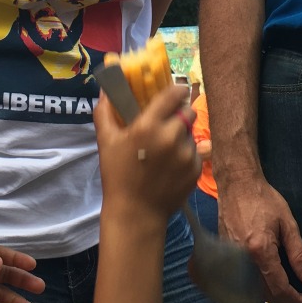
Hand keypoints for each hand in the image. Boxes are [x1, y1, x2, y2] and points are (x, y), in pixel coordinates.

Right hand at [95, 86, 199, 220]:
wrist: (136, 213)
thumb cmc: (117, 175)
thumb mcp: (106, 141)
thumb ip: (105, 111)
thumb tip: (105, 89)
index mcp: (149, 126)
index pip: (174, 94)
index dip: (177, 90)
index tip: (175, 93)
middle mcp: (171, 136)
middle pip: (188, 111)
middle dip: (179, 114)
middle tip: (168, 123)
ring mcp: (186, 154)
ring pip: (191, 132)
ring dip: (182, 135)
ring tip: (166, 149)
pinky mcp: (196, 169)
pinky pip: (195, 151)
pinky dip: (186, 154)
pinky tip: (171, 165)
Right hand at [217, 175, 301, 302]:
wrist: (237, 184)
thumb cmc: (264, 200)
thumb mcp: (288, 224)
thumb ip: (299, 255)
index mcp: (260, 251)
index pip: (279, 287)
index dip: (295, 299)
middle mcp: (242, 259)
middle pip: (264, 293)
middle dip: (284, 300)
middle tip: (301, 300)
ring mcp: (229, 258)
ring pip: (251, 290)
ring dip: (270, 295)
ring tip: (287, 292)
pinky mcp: (223, 254)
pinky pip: (240, 280)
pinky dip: (256, 286)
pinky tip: (267, 281)